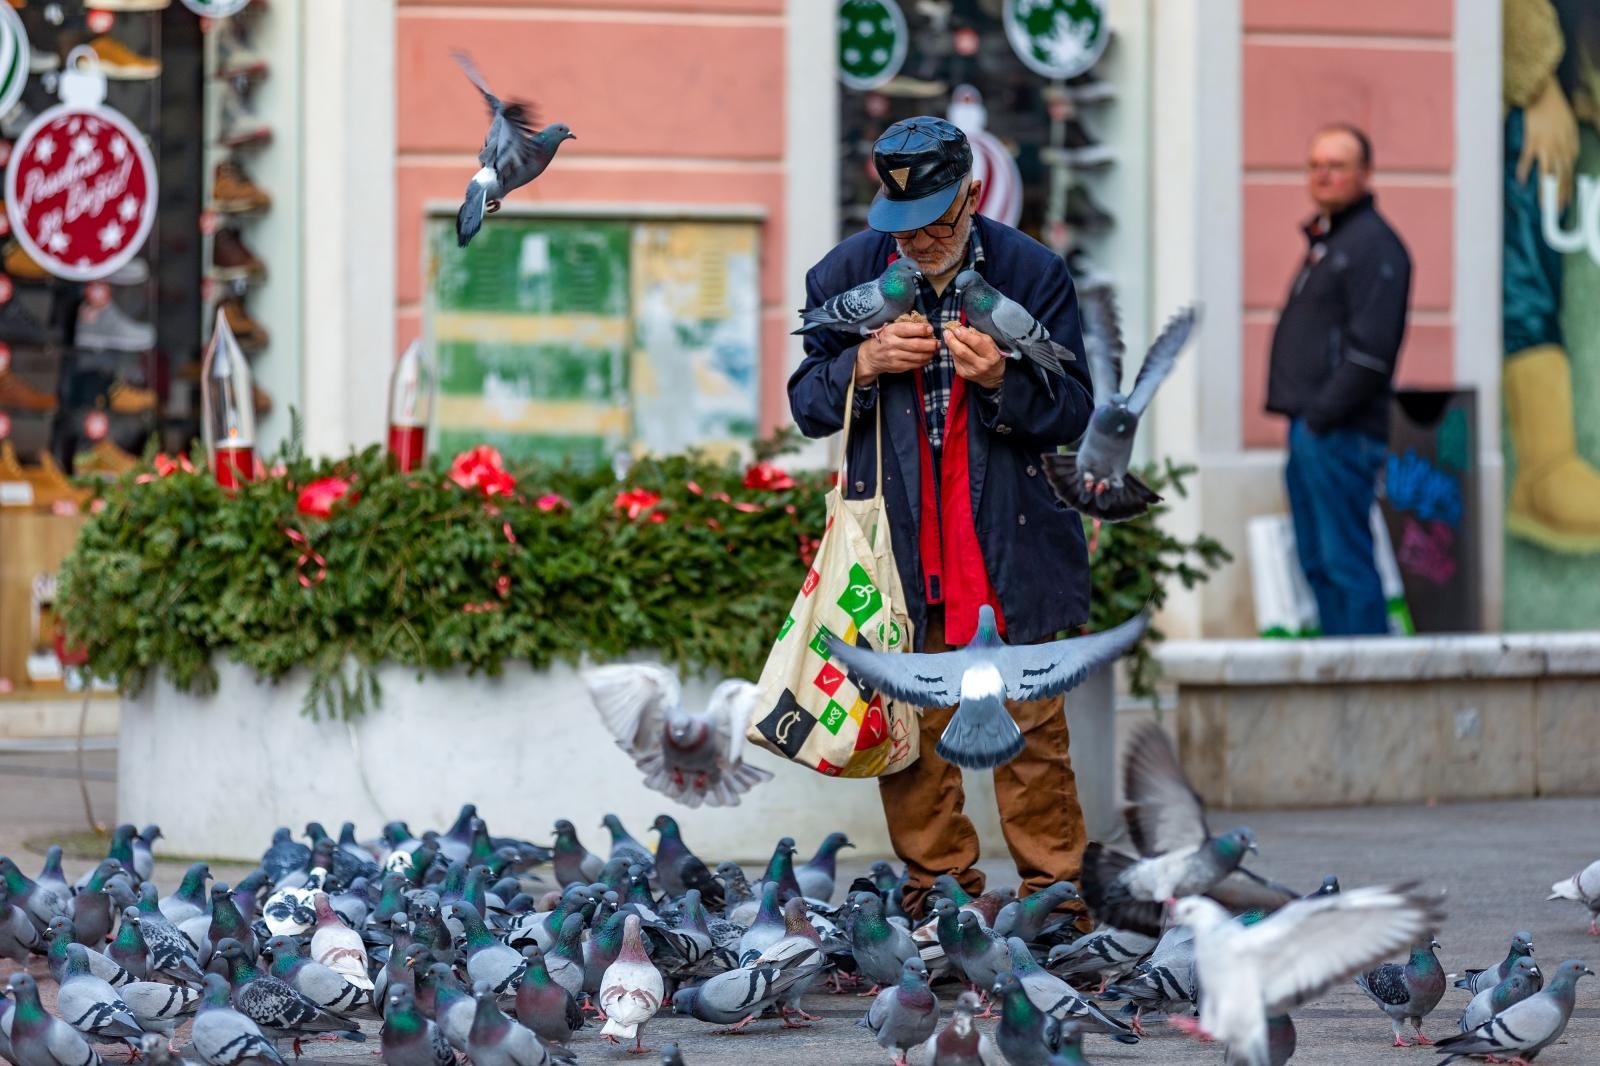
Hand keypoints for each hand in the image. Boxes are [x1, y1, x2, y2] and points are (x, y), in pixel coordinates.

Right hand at [855, 321, 937, 384]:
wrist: (871, 356)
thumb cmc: (884, 339)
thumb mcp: (891, 328)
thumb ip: (906, 327)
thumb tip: (926, 326)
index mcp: (891, 331)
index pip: (908, 329)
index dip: (921, 329)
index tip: (931, 329)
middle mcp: (892, 344)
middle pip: (916, 345)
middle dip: (930, 344)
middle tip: (938, 343)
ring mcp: (895, 357)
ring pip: (917, 356)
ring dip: (929, 353)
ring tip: (935, 350)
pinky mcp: (898, 366)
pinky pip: (915, 364)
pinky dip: (924, 361)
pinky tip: (928, 357)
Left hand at [945, 324, 1005, 390]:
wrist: (992, 376)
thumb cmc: (992, 355)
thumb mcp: (991, 343)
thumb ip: (977, 335)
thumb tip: (962, 328)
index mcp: (991, 356)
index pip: (976, 343)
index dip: (965, 335)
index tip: (957, 328)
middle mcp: (981, 365)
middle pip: (962, 351)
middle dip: (952, 340)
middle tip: (947, 331)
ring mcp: (971, 371)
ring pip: (956, 355)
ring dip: (950, 344)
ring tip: (948, 335)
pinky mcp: (963, 374)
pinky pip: (955, 360)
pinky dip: (953, 351)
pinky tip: (953, 346)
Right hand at [1519, 76, 1579, 208]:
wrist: (1544, 94)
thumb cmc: (1555, 110)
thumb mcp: (1569, 127)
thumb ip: (1568, 146)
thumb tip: (1565, 162)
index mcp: (1571, 144)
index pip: (1571, 172)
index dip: (1568, 189)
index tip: (1564, 202)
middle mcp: (1561, 147)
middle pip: (1562, 176)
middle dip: (1560, 195)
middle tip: (1557, 211)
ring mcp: (1546, 144)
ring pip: (1548, 172)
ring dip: (1546, 190)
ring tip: (1544, 204)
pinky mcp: (1533, 140)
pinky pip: (1528, 159)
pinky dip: (1524, 170)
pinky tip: (1521, 181)